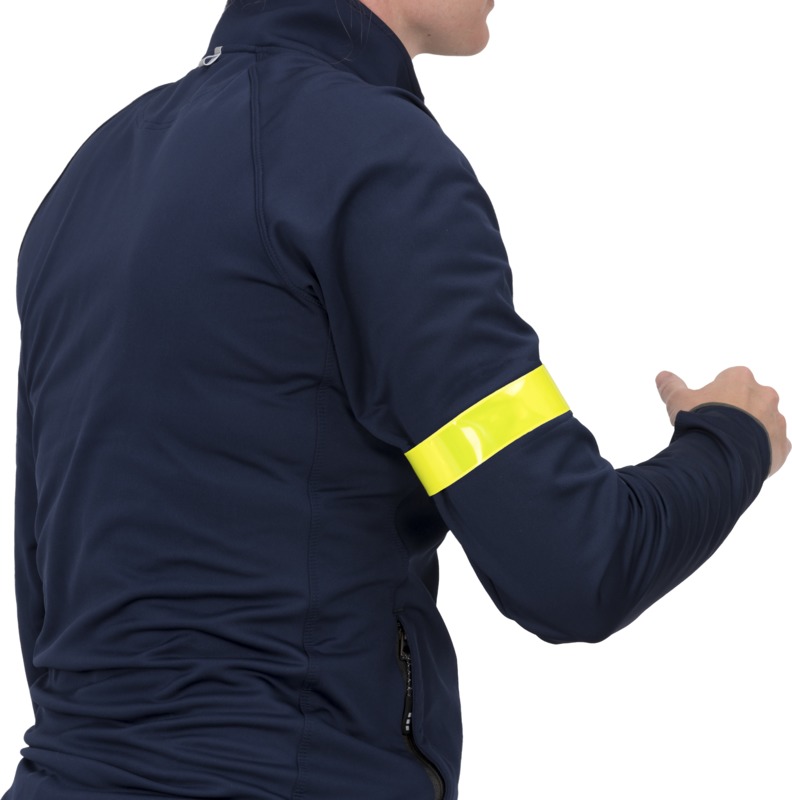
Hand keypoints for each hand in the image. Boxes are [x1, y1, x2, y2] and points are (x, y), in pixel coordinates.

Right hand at [656, 367, 789, 476]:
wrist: (720, 454)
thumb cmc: (700, 421)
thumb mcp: (678, 401)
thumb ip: (671, 386)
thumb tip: (662, 376)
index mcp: (740, 378)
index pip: (730, 379)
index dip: (716, 394)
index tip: (706, 408)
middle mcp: (764, 394)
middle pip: (751, 399)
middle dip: (738, 411)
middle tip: (717, 427)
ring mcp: (776, 420)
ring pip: (764, 422)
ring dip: (752, 429)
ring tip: (729, 444)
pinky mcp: (782, 444)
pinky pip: (773, 444)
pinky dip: (761, 449)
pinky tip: (742, 456)